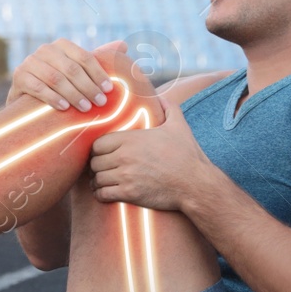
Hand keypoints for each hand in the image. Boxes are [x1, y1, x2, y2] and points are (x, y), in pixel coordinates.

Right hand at [7, 38, 115, 112]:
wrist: (26, 102)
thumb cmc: (58, 86)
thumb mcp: (76, 71)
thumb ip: (97, 60)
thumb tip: (124, 45)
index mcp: (61, 45)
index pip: (84, 57)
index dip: (98, 74)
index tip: (109, 90)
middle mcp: (44, 50)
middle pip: (71, 68)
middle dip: (88, 86)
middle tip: (101, 103)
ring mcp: (30, 62)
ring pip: (56, 78)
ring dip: (73, 94)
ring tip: (86, 108)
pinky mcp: (19, 77)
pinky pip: (37, 87)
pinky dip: (52, 97)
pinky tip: (63, 107)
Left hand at [89, 95, 214, 210]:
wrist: (195, 183)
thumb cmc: (187, 155)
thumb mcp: (179, 126)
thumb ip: (169, 108)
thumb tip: (162, 97)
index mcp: (131, 139)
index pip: (98, 144)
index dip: (98, 150)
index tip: (103, 154)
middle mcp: (125, 156)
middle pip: (94, 162)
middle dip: (97, 166)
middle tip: (102, 169)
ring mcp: (125, 175)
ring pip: (97, 178)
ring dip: (98, 181)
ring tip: (102, 182)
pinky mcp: (129, 193)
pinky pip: (102, 194)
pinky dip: (101, 194)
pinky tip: (105, 193)